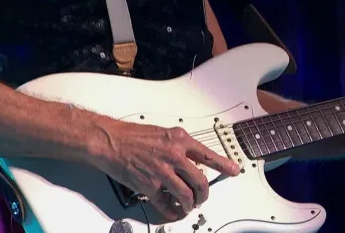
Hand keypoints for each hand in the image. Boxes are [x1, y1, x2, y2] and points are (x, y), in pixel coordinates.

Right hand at [92, 118, 239, 219]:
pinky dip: (171, 211)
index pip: (208, 154)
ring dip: (190, 204)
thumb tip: (191, 159)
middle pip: (200, 181)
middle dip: (205, 193)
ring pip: (186, 195)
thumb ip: (179, 146)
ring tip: (189, 205)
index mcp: (180, 140)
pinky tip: (173, 211)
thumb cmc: (133, 135)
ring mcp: (162, 172)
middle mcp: (174, 156)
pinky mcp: (149, 186)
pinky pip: (165, 204)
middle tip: (204, 197)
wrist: (110, 141)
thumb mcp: (163, 133)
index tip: (234, 170)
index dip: (224, 164)